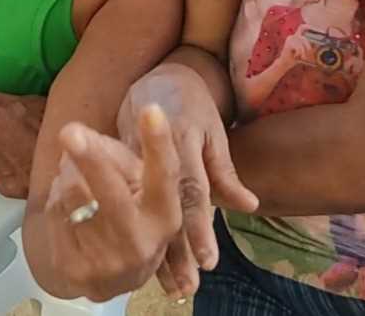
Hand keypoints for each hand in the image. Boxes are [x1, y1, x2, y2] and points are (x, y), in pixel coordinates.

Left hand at [41, 107, 185, 301]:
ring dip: (69, 172)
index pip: (163, 175)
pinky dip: (58, 197)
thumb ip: (122, 157)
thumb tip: (83, 138)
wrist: (113, 278)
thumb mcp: (142, 187)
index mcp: (163, 216)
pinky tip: (69, 204)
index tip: (152, 109)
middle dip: (90, 159)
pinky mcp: (73, 269)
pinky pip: (56, 213)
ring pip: (74, 195)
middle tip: (70, 131)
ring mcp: (105, 259)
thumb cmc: (132, 216)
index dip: (157, 142)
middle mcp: (138, 241)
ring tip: (76, 172)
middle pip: (109, 191)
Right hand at [118, 64, 257, 299]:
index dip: (199, 227)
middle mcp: (157, 153)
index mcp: (185, 142)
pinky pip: (122, 197)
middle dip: (177, 251)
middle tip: (188, 286)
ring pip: (143, 209)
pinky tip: (137, 261)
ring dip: (156, 251)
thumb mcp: (214, 133)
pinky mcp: (114, 160)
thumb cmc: (193, 107)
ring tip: (168, 286)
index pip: (193, 191)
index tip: (208, 261)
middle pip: (167, 208)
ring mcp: (131, 157)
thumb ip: (225, 173)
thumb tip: (250, 206)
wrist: (157, 78)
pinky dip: (130, 229)